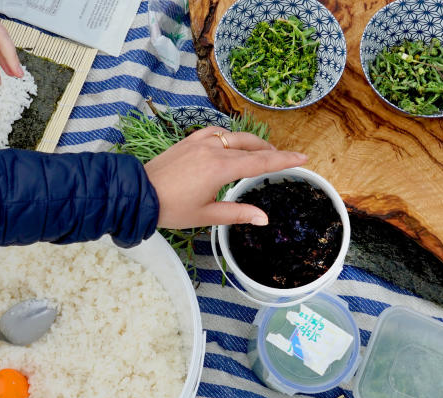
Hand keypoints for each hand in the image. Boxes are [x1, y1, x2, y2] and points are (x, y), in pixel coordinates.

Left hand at [143, 127, 307, 228]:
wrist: (139, 193)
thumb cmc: (171, 208)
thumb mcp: (207, 215)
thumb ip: (237, 214)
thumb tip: (264, 218)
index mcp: (220, 168)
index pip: (260, 163)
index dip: (284, 161)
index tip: (303, 157)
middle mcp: (213, 150)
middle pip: (251, 146)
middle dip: (271, 151)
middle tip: (286, 158)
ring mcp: (200, 142)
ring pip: (235, 136)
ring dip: (252, 143)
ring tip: (263, 153)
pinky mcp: (189, 140)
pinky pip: (216, 133)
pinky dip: (230, 137)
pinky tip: (233, 143)